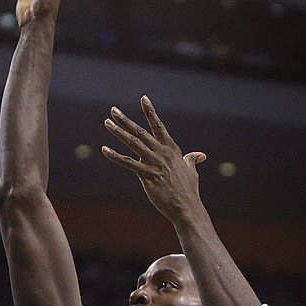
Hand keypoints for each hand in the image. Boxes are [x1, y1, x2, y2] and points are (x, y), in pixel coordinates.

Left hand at [102, 96, 206, 221]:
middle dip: (125, 120)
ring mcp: (154, 163)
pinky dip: (115, 156)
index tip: (143, 98)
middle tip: (113, 110)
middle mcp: (162, 152)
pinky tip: (104, 149)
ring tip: (107, 123)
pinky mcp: (147, 175)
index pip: (158, 126)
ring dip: (118, 132)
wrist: (186, 207)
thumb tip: (200, 155)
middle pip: (140, 131)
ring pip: (133, 143)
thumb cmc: (188, 190)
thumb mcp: (191, 171)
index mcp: (171, 149)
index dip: (150, 112)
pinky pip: (128, 163)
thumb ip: (191, 159)